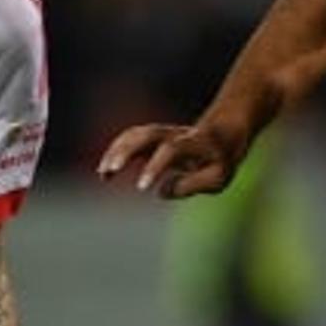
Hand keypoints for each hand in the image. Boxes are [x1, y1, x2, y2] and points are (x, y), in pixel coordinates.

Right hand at [96, 121, 241, 198]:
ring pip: (134, 134)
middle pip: (146, 135)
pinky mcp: (152, 138)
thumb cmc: (221, 160)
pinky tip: (105, 174)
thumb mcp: (218, 178)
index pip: (169, 150)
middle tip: (109, 171)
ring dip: (115, 151)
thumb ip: (192, 186)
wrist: (222, 133)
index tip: (142, 188)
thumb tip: (161, 191)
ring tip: (103, 175)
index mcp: (194, 143)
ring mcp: (162, 133)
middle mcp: (174, 134)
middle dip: (125, 151)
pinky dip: (114, 153)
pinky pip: (129, 140)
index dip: (154, 167)